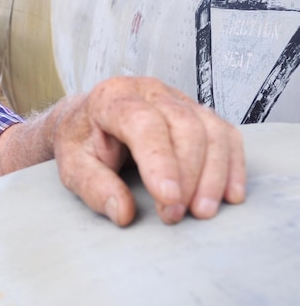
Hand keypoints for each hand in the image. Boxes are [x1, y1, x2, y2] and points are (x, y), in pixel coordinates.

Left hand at [52, 76, 245, 225]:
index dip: (160, 161)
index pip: (143, 123)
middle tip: (175, 215)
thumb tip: (123, 213)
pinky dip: (232, 166)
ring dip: (213, 175)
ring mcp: (178, 99)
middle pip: (184, 127)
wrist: (87, 122)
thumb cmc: (80, 142)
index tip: (168, 198)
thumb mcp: (72, 166)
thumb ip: (93, 187)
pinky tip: (229, 196)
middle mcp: (149, 91)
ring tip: (201, 212)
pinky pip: (226, 135)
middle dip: (187, 175)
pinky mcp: (198, 113)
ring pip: (211, 130)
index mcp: (112, 97)